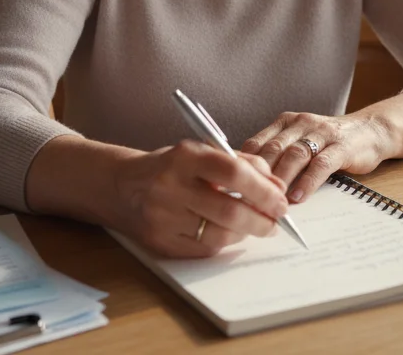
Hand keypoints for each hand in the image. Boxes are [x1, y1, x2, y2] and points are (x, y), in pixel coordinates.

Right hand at [109, 140, 289, 258]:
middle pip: (229, 210)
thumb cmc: (172, 167)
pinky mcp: (161, 242)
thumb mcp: (202, 153)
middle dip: (262, 218)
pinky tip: (231, 232)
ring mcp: (163, 218)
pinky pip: (205, 249)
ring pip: (220, 234)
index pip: (232, 172)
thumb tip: (278, 187)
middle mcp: (170, 187)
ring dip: (246, 232)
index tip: (281, 199)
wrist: (121, 186)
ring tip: (257, 225)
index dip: (263, 189)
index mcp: (184, 157)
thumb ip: (241, 164)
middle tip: (277, 219)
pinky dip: (225, 242)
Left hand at [241, 112, 395, 203]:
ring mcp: (322, 133)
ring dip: (280, 180)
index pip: (256, 142)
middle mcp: (301, 123)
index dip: (241, 165)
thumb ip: (277, 156)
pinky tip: (298, 198)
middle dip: (257, 176)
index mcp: (285, 122)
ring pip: (295, 155)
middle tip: (244, 200)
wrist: (371, 131)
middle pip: (273, 149)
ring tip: (270, 202)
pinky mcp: (342, 146)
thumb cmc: (329, 143)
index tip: (227, 187)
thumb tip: (244, 184)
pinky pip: (321, 164)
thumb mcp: (299, 142)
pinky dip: (307, 182)